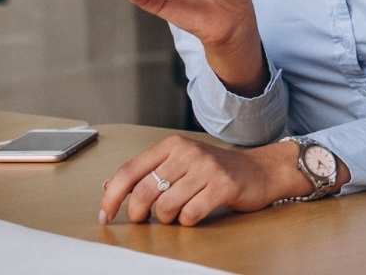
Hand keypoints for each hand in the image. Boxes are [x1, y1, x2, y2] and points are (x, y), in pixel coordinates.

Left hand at [97, 135, 300, 225]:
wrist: (260, 169)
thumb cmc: (216, 169)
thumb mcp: (180, 162)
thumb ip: (147, 172)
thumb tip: (108, 186)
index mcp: (172, 144)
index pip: (130, 171)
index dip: (112, 196)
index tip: (105, 214)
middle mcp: (189, 152)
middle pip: (145, 192)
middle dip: (138, 214)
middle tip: (145, 219)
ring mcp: (207, 168)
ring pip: (166, 206)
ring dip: (166, 218)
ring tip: (176, 214)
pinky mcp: (223, 185)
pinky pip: (190, 214)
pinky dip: (187, 221)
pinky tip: (194, 214)